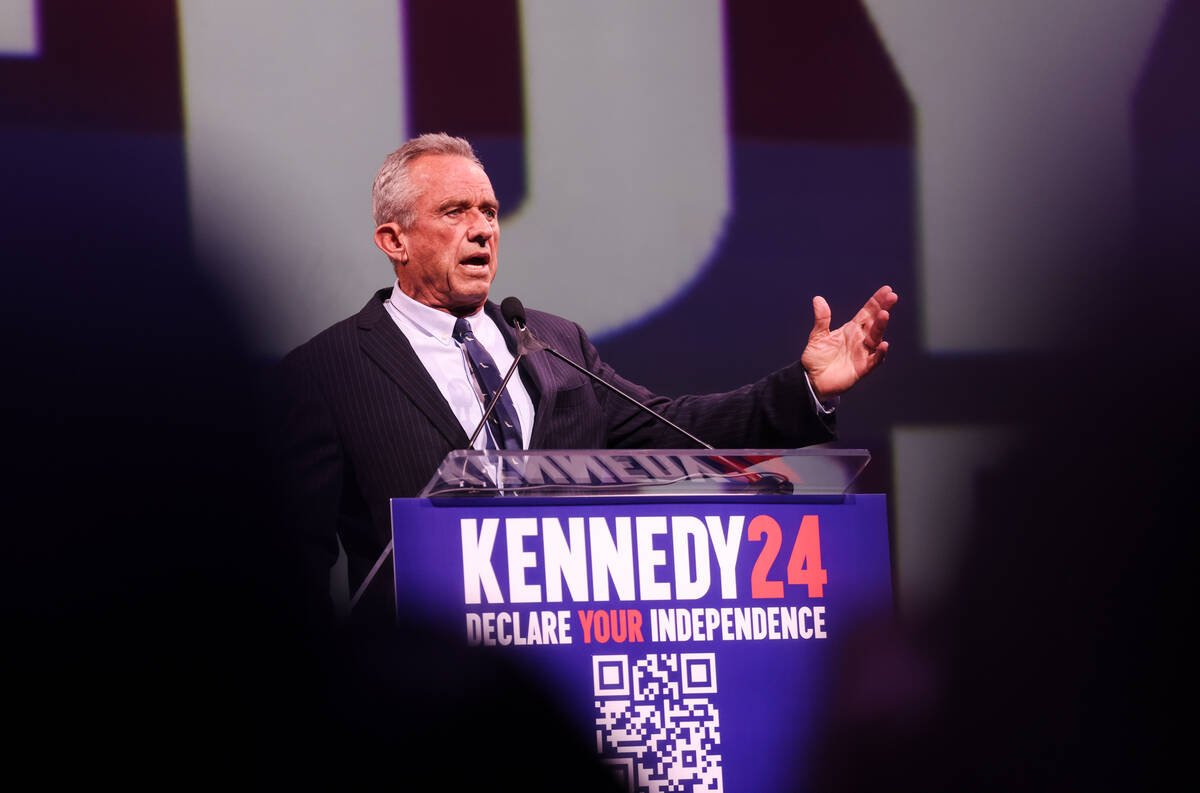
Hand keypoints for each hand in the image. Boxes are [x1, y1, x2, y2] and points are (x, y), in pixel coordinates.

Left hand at [801, 285, 897, 399]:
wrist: (812, 380)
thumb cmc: (817, 358)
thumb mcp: (818, 336)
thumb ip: (822, 319)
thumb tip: (818, 299)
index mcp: (852, 330)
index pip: (867, 313)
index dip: (876, 301)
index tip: (887, 290)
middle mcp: (860, 340)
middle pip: (875, 322)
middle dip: (883, 309)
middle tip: (892, 296)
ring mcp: (863, 354)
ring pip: (875, 338)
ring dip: (881, 327)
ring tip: (884, 314)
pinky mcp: (862, 369)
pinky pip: (874, 360)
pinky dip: (879, 353)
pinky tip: (884, 344)